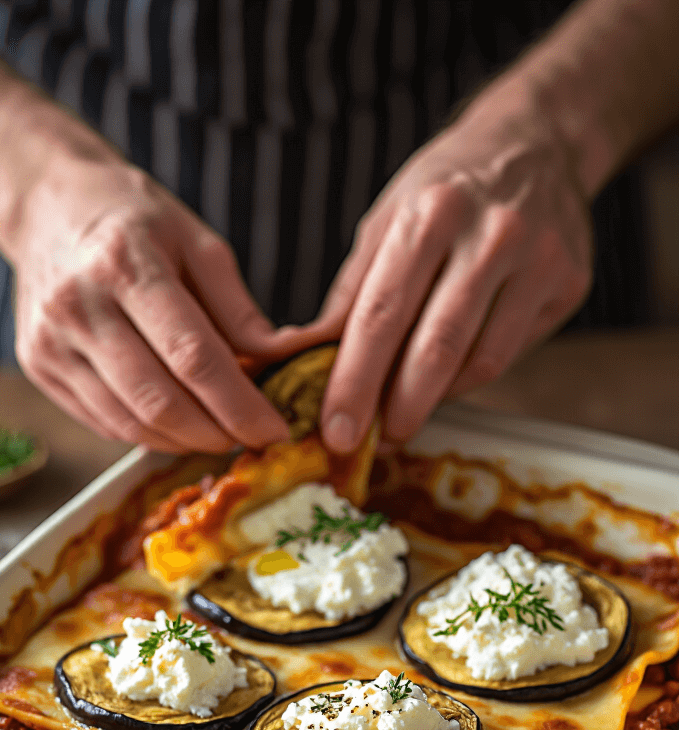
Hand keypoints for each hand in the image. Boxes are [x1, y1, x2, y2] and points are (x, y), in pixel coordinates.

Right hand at [12, 157, 295, 452]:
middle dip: (215, 433)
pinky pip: (105, 422)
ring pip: (130, 423)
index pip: (192, 355)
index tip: (275, 430)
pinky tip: (176, 422)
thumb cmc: (134, 222)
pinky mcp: (38, 367)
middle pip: (159, 401)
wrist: (47, 206)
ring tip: (217, 432)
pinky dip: (150, 433)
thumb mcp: (197, 244)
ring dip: (184, 441)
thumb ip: (239, 310)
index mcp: (125, 264)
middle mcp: (78, 306)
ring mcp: (51, 342)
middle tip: (249, 438)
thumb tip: (281, 362)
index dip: (239, 404)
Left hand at [312, 94, 592, 452]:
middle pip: (436, 347)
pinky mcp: (568, 282)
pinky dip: (471, 378)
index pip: (383, 314)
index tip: (337, 428)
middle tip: (373, 442)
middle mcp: (491, 234)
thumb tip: (307, 359)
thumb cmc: (450, 186)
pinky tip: (448, 379)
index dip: (356, 381)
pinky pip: (510, 354)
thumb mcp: (390, 218)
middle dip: (398, 408)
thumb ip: (353, 292)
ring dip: (436, 400)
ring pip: (480, 362)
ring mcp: (537, 259)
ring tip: (406, 412)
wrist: (539, 140)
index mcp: (432, 213)